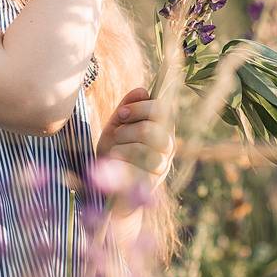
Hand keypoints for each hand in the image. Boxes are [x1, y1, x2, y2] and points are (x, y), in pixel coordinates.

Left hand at [94, 85, 174, 199]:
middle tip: (116, 135)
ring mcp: (162, 166)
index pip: (162, 109)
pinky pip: (136, 170)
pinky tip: (116, 167)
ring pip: (143, 150)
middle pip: (151, 129)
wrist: (108, 186)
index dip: (140, 108)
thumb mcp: (118, 126)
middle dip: (127, 130)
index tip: (122, 114)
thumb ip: (128, 108)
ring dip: (122, 148)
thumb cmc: (115, 152)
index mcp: (163, 128)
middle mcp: (168, 146)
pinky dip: (121, 166)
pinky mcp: (151, 184)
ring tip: (115, 153)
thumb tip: (142, 90)